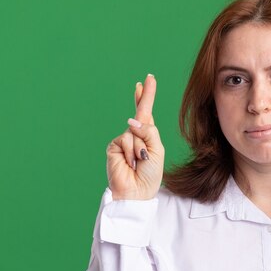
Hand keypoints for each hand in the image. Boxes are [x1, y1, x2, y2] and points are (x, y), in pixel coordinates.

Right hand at [106, 74, 164, 199]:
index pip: (146, 114)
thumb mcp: (156, 150)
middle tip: (147, 79)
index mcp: (147, 136)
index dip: (145, 97)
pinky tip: (131, 163)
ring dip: (140, 148)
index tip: (146, 81)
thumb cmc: (150, 174)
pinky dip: (132, 151)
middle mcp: (135, 136)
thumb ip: (148, 132)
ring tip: (140, 162)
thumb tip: (131, 121)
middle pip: (139, 112)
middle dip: (143, 97)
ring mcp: (124, 141)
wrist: (137, 192)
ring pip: (135, 131)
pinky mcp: (114, 146)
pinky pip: (126, 139)